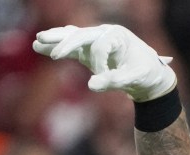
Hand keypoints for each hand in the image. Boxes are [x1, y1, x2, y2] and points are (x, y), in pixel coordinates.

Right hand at [32, 24, 175, 101]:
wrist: (151, 74)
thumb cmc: (146, 73)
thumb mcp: (136, 77)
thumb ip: (116, 80)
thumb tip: (91, 85)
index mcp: (117, 35)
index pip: (99, 46)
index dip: (99, 65)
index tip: (105, 78)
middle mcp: (104, 33)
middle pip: (80, 34)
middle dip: (63, 41)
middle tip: (43, 43)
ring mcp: (96, 41)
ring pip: (72, 37)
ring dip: (55, 40)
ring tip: (38, 42)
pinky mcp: (90, 51)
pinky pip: (72, 47)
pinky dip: (59, 47)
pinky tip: (42, 47)